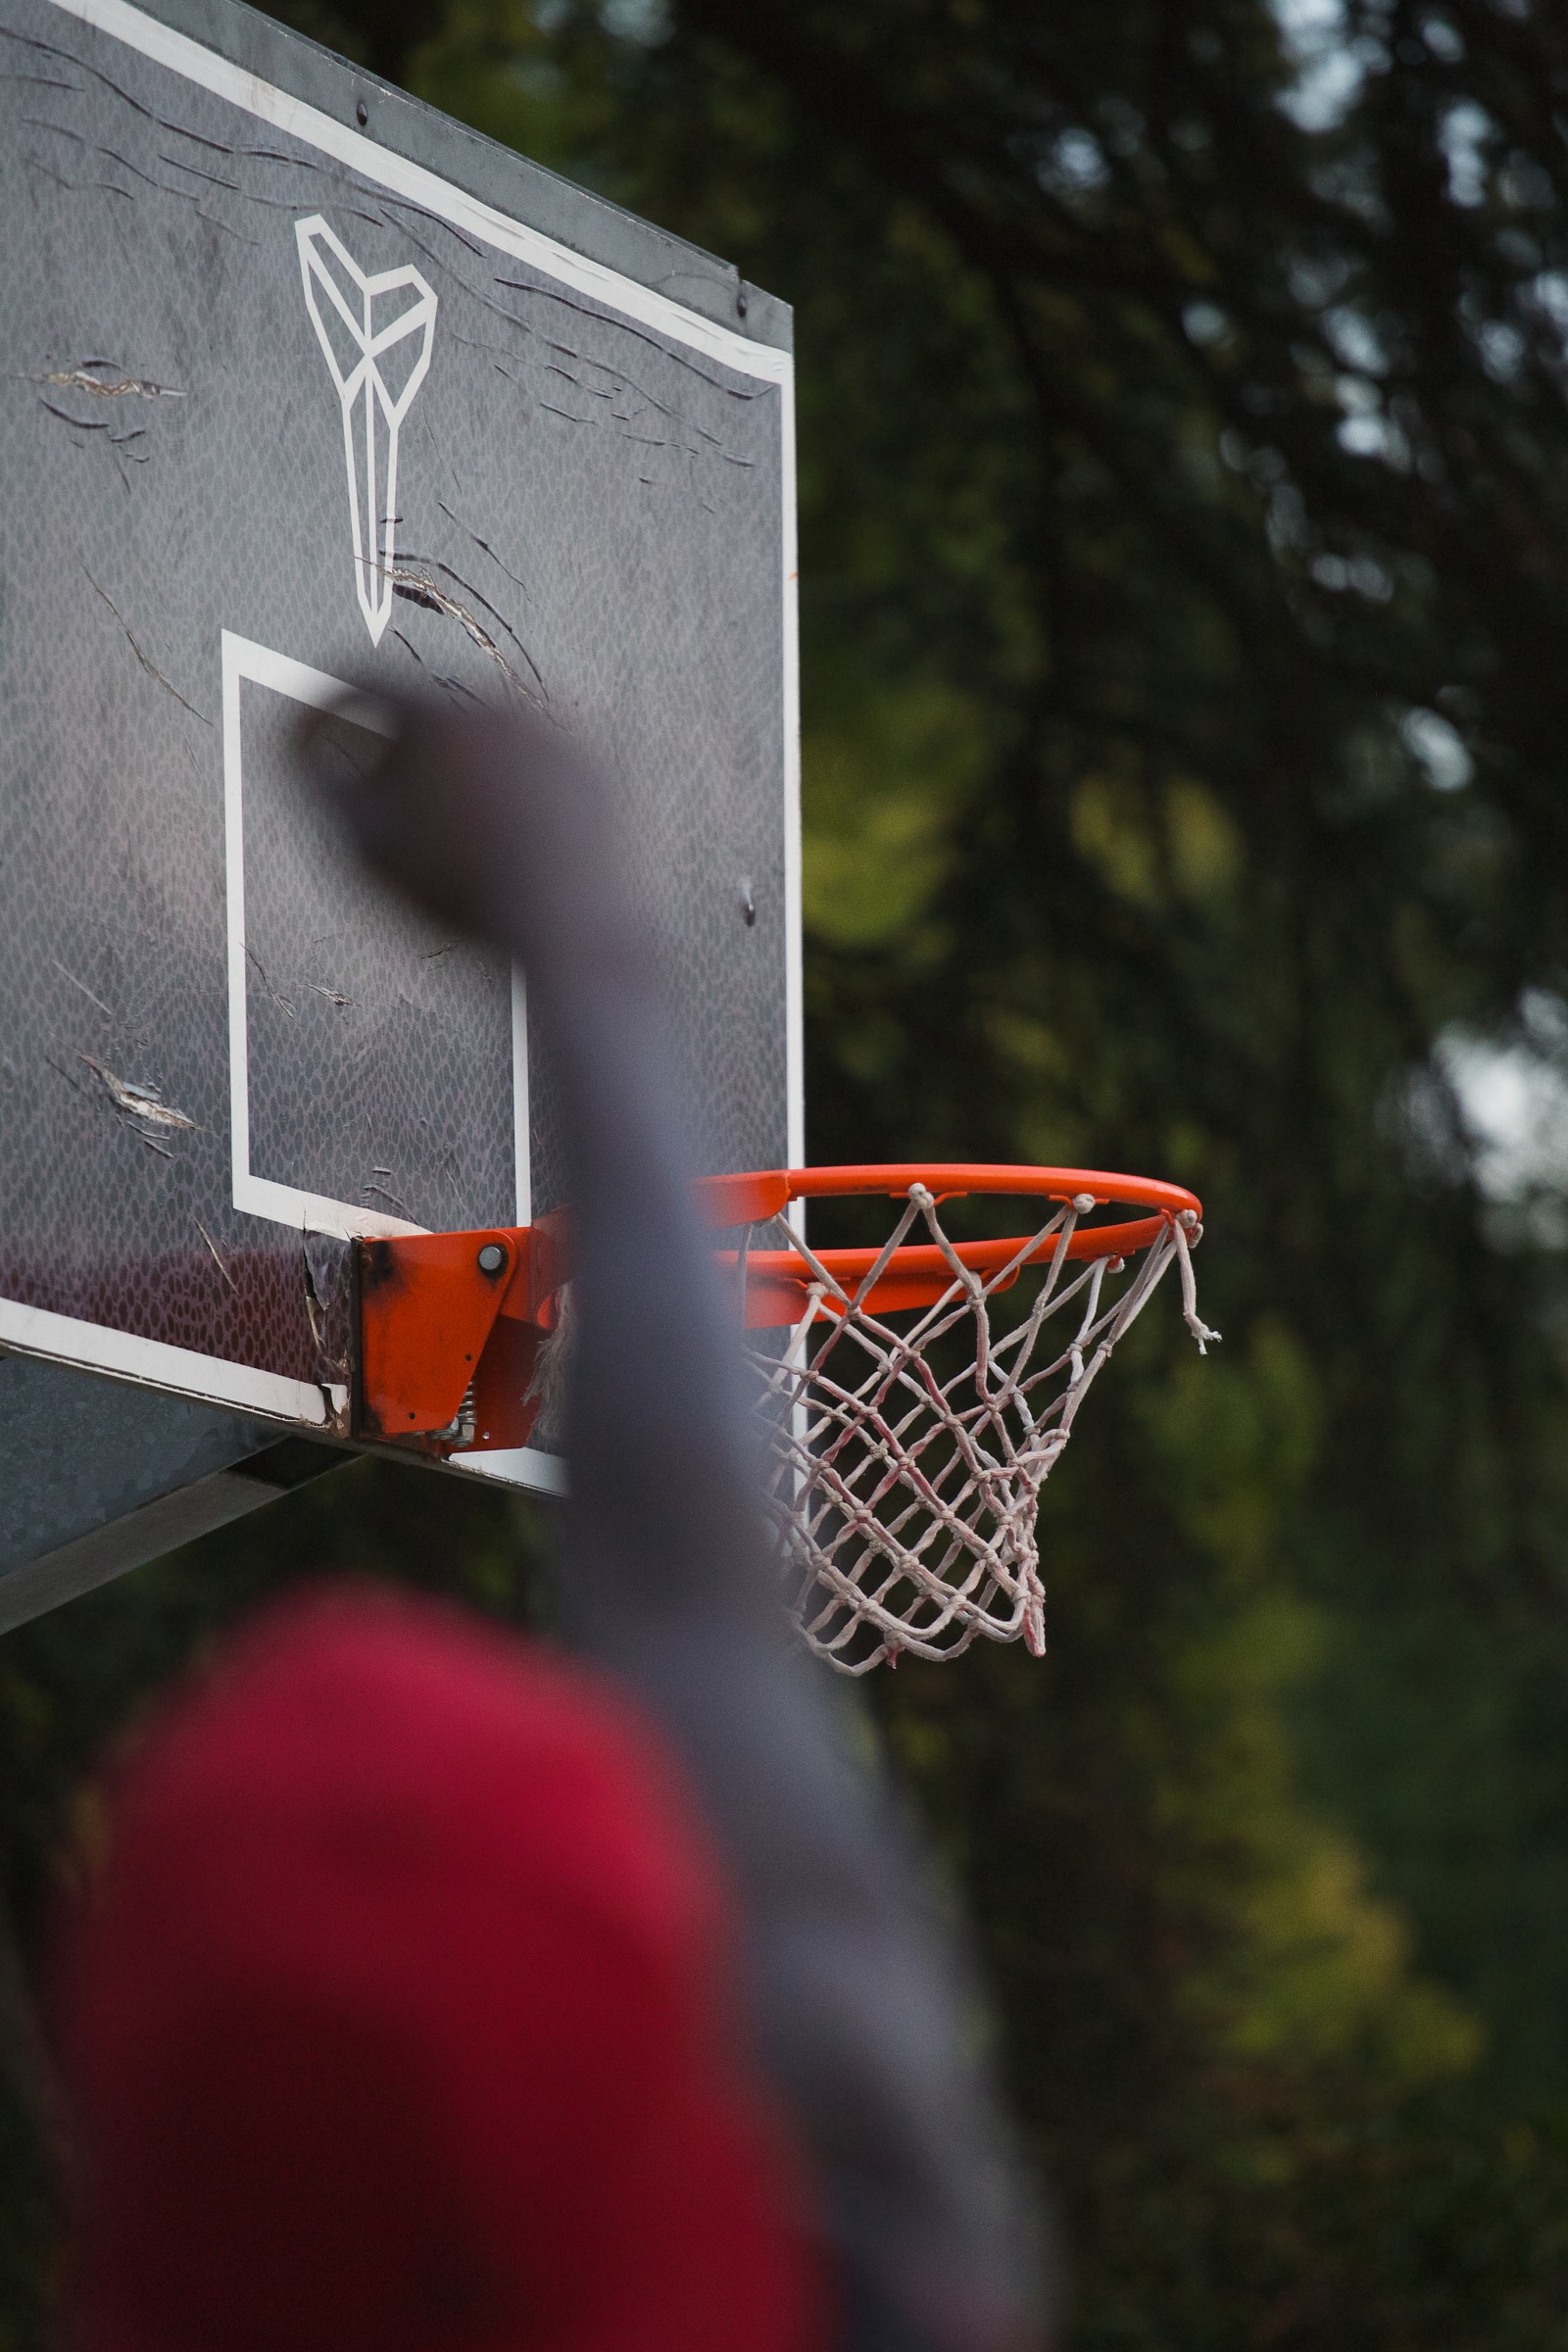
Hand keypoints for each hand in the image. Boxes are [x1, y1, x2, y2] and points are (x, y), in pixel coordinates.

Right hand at [295, 694, 626, 975]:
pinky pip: (532, 772)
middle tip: (393, 815)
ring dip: (457, 776)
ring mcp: (551, 734)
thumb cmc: (457, 888)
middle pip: (424, 714)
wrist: (565, 923)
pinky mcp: (588, 768)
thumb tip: (294, 735)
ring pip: (482, 744)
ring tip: (457, 843)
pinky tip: (506, 843)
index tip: (310, 739)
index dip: (324, 708)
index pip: (359, 679)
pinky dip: (511, 797)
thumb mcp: (363, 842)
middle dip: (397, 753)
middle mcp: (496, 707)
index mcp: (434, 714)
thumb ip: (316, 780)